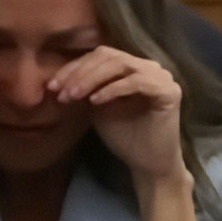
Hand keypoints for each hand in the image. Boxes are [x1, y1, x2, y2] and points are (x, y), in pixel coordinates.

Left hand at [47, 46, 184, 178]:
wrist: (148, 164)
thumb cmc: (123, 136)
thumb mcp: (96, 107)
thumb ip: (83, 89)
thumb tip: (55, 80)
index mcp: (130, 66)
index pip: (98, 56)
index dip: (73, 67)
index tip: (52, 86)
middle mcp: (147, 66)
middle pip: (108, 56)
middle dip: (80, 73)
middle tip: (62, 92)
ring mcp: (160, 76)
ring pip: (120, 64)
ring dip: (92, 79)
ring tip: (74, 95)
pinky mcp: (169, 91)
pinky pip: (136, 82)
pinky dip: (113, 89)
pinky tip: (95, 101)